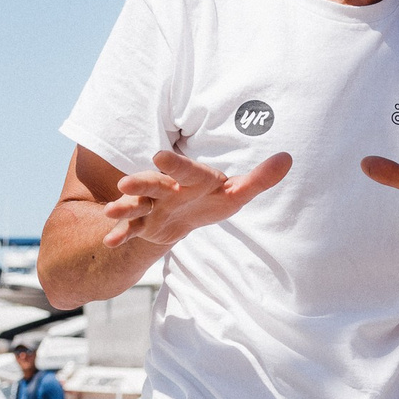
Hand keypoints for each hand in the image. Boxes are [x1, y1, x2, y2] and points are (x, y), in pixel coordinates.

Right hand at [101, 149, 292, 248]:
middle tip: (126, 184)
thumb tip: (287, 159)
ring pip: (137, 205)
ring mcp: (153, 207)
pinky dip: (121, 235)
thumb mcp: (237, 193)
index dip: (173, 163)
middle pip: (153, 184)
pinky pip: (132, 229)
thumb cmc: (214, 198)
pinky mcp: (145, 225)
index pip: (184, 169)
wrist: (187, 216)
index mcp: (191, 179)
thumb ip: (260, 179)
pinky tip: (111, 242)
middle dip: (140, 183)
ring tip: (110, 213)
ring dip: (125, 208)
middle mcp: (168, 189)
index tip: (160, 156)